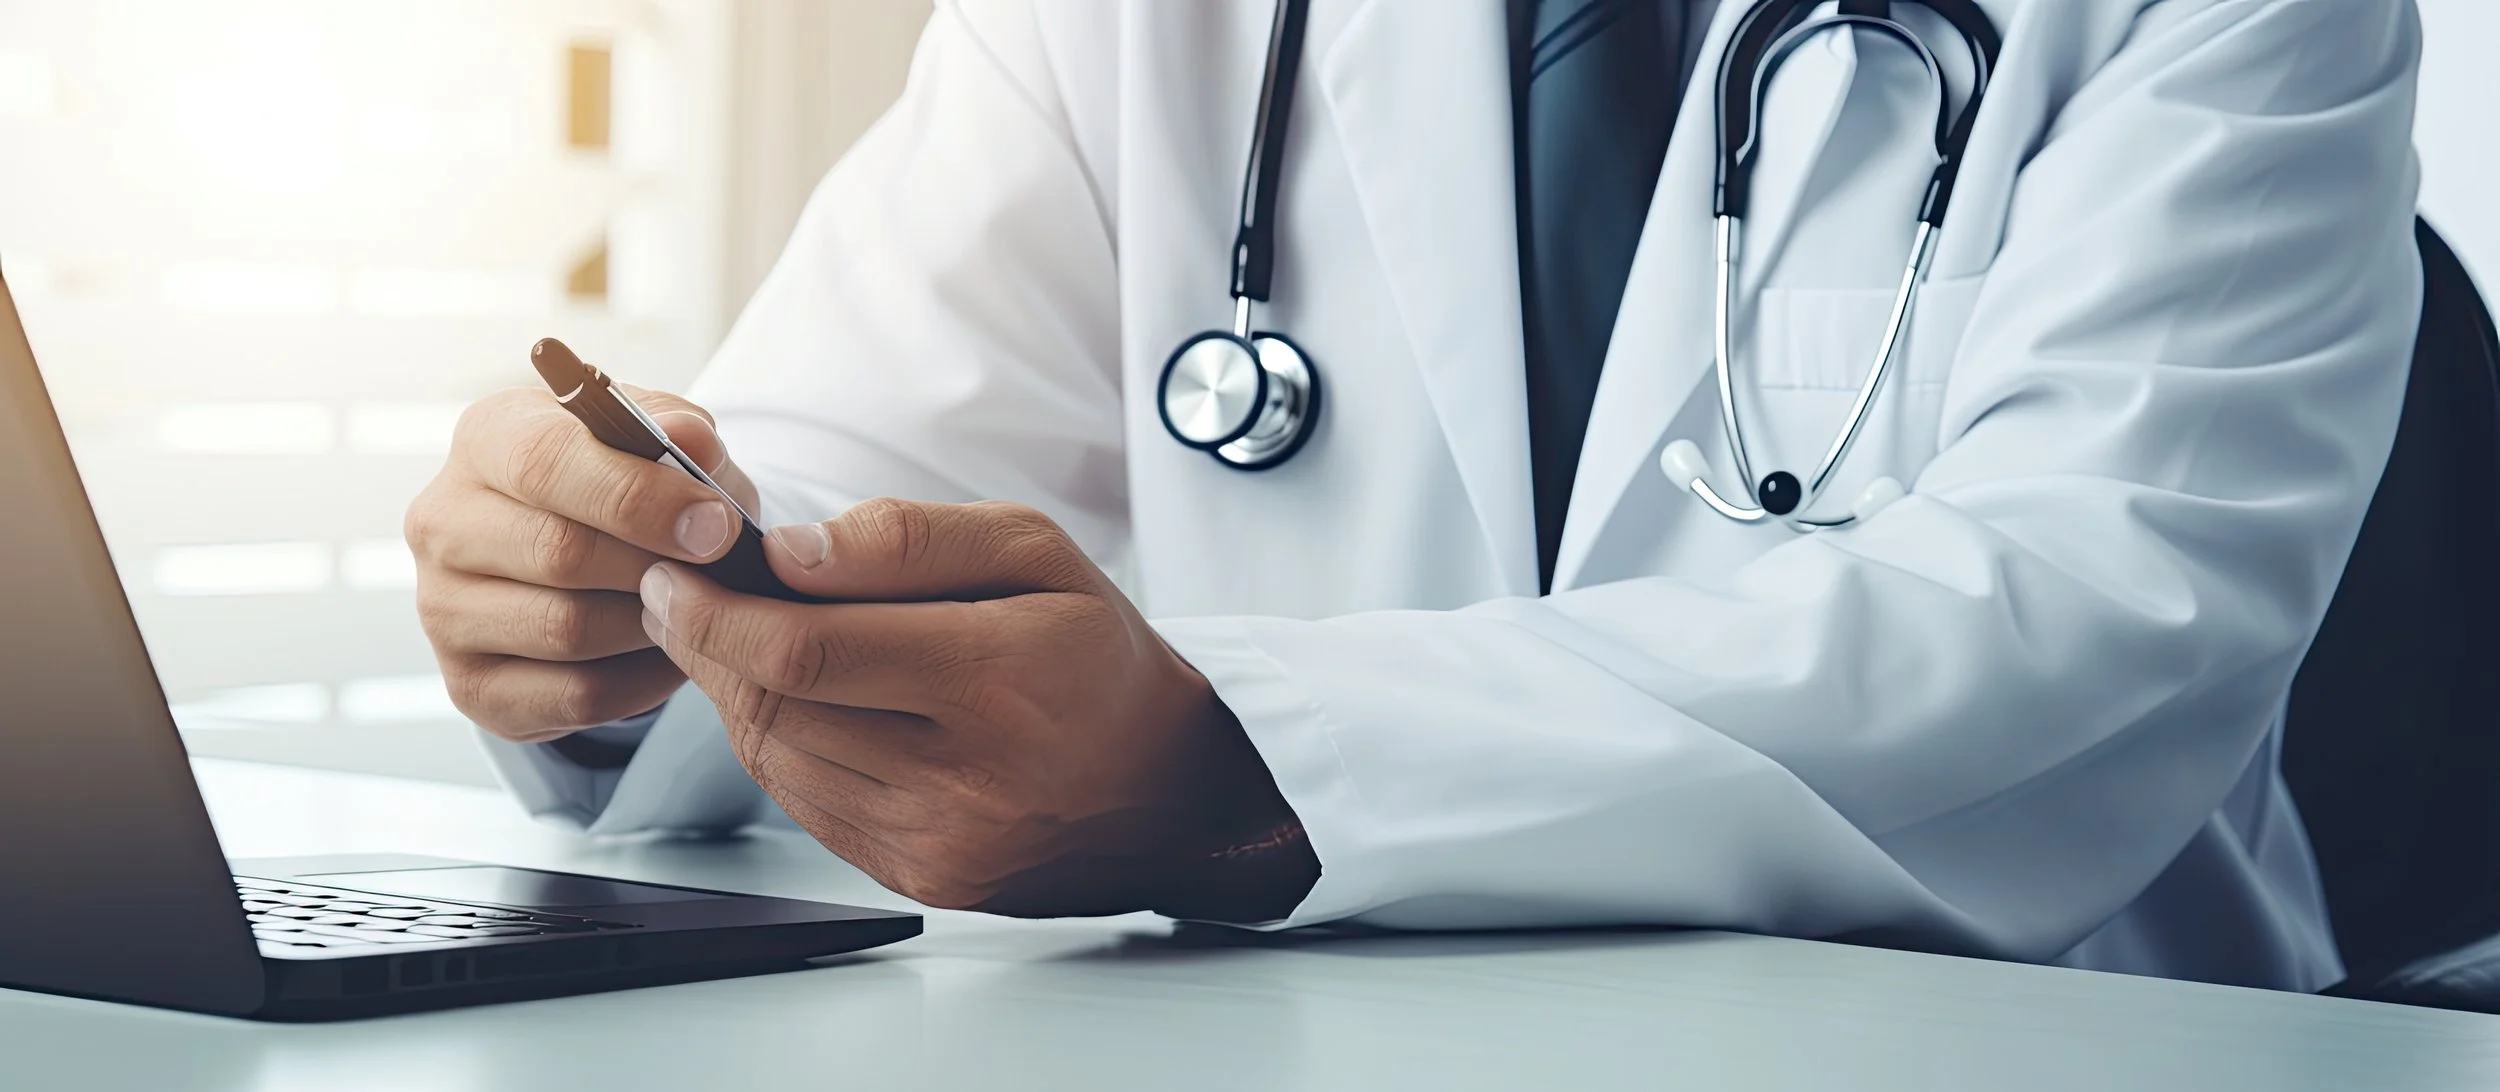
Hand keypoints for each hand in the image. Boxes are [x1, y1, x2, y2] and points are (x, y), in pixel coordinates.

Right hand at [405, 385, 757, 742]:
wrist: (590, 562)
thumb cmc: (629, 487)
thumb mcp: (660, 443)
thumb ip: (682, 433)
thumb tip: (692, 442)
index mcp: (486, 440)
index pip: (545, 463)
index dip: (638, 496)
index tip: (715, 522)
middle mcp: (443, 523)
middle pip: (558, 553)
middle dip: (655, 564)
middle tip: (717, 570)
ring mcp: (443, 610)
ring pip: (568, 630)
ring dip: (650, 624)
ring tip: (692, 605)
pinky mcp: (470, 685)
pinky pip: (576, 695)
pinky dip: (641, 681)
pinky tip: (668, 651)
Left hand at [640, 499, 1317, 920]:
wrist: (1164, 789)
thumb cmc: (1096, 655)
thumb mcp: (1036, 551)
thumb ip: (909, 539)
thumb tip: (790, 552)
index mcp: (997, 680)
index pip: (808, 651)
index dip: (718, 614)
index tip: (673, 577)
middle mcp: (964, 776)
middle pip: (777, 709)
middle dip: (709, 646)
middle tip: (680, 599)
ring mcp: (936, 840)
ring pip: (777, 760)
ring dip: (735, 695)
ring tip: (736, 641)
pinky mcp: (916, 875)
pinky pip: (805, 805)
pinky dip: (779, 748)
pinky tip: (794, 703)